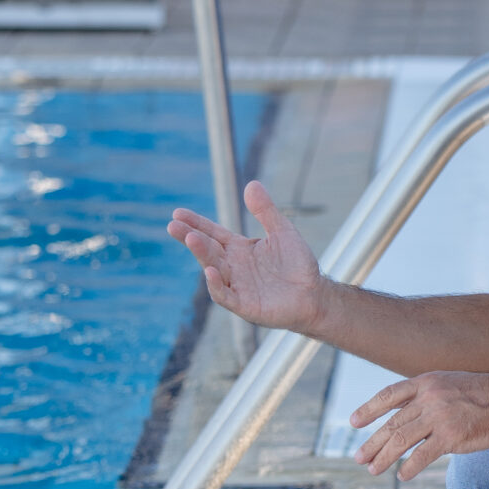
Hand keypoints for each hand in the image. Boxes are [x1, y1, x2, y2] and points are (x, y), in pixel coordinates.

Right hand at [166, 181, 329, 331]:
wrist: (314, 295)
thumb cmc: (297, 265)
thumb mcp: (282, 231)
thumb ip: (266, 210)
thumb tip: (252, 184)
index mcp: (239, 249)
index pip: (212, 233)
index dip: (196, 223)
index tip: (178, 213)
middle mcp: (233, 266)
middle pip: (207, 249)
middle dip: (190, 236)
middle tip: (173, 225)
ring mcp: (237, 286)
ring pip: (213, 268)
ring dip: (201, 254)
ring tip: (191, 238)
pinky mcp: (244, 305)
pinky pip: (224, 295)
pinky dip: (215, 285)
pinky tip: (210, 270)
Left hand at [351, 372, 488, 479]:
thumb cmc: (481, 395)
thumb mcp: (448, 383)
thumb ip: (425, 395)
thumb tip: (403, 413)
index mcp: (425, 383)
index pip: (388, 395)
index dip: (369, 409)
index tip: (353, 422)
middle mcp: (428, 398)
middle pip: (392, 423)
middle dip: (372, 443)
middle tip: (358, 458)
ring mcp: (439, 417)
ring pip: (401, 440)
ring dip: (384, 457)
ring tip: (373, 469)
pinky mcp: (451, 437)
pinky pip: (422, 455)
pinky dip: (409, 467)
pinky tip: (402, 476)